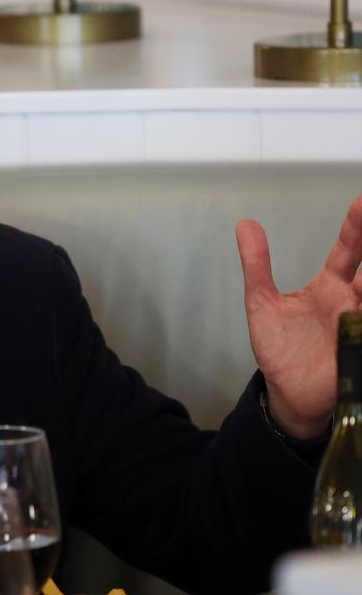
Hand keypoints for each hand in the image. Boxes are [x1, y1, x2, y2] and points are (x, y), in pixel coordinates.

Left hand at [236, 195, 361, 438]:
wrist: (287, 391)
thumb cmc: (279, 347)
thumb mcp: (262, 302)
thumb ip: (257, 265)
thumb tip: (245, 224)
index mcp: (331, 286)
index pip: (348, 250)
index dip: (356, 228)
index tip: (361, 202)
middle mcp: (353, 300)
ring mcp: (361, 324)